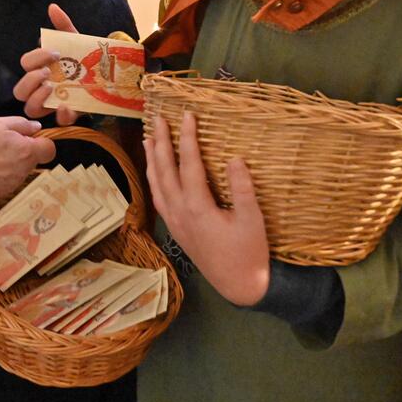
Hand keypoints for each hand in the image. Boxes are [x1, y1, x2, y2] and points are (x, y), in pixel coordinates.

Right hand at [0, 116, 56, 200]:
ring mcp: (12, 183)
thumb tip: (36, 128)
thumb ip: (20, 125)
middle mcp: (23, 170)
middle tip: (3, 144)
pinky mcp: (0, 192)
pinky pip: (6, 180)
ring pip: (19, 170)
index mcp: (26, 152)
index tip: (28, 137)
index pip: (49, 149)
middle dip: (23, 152)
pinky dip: (0, 174)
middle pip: (32, 160)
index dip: (41, 142)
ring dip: (10, 163)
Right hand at [12, 3, 79, 123]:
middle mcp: (43, 87)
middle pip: (19, 90)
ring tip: (51, 87)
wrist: (110, 74)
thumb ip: (64, 25)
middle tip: (48, 72)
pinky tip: (68, 106)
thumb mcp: (77, 41)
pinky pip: (58, 121)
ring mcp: (54, 103)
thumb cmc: (87, 58)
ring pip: (29, 109)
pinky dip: (61, 115)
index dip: (35, 58)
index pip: (25, 63)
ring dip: (36, 98)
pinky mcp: (70, 114)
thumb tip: (52, 7)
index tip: (55, 53)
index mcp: (41, 68)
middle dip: (30, 80)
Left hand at [144, 112, 269, 305]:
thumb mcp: (252, 220)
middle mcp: (179, 212)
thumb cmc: (249, 253)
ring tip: (149, 138)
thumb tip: (234, 158)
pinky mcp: (175, 230)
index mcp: (198, 207)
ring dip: (152, 160)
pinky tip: (155, 173)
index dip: (187, 138)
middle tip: (158, 118)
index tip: (186, 115)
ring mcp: (174, 222)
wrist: (238, 286)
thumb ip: (242, 189)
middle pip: (165, 171)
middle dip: (161, 142)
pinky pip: (158, 199)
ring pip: (157, 185)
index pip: (189, 164)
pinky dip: (154, 180)